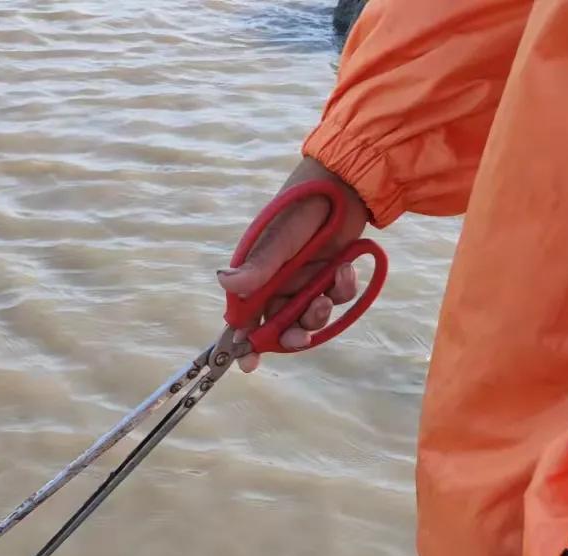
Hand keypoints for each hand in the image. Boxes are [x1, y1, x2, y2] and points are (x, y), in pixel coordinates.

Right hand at [217, 156, 368, 372]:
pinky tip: (345, 269)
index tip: (248, 363)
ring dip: (318, 313)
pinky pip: (335, 298)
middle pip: (279, 323)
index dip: (246, 341)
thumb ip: (258, 265)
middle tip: (301, 337)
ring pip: (309, 316)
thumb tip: (222, 282)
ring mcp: (305, 281)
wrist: (345, 180)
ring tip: (325, 297)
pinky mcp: (331, 276)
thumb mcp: (279, 237)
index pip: (245, 315)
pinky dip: (341, 289)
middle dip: (291, 333)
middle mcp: (278, 281)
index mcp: (257, 274)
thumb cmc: (303, 204)